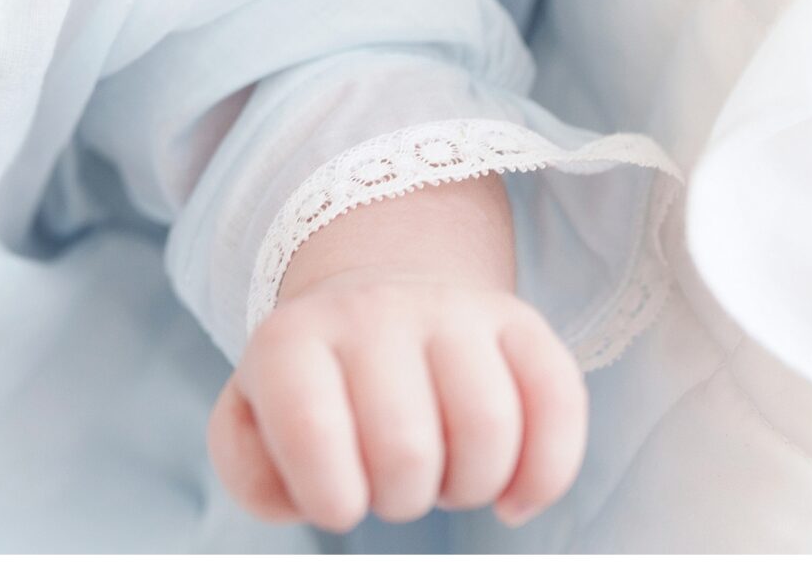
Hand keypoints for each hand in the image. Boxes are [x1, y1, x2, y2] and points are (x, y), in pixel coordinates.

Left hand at [208, 269, 586, 531]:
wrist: (371, 309)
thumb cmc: (313, 393)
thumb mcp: (252, 425)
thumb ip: (252, 474)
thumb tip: (305, 497)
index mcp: (291, 341)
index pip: (310, 428)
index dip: (331, 496)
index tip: (339, 502)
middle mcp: (370, 311)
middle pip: (406, 448)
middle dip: (402, 499)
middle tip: (392, 485)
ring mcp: (449, 311)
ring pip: (488, 427)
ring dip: (470, 487)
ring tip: (443, 476)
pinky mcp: (519, 324)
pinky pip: (559, 403)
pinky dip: (545, 475)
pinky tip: (511, 496)